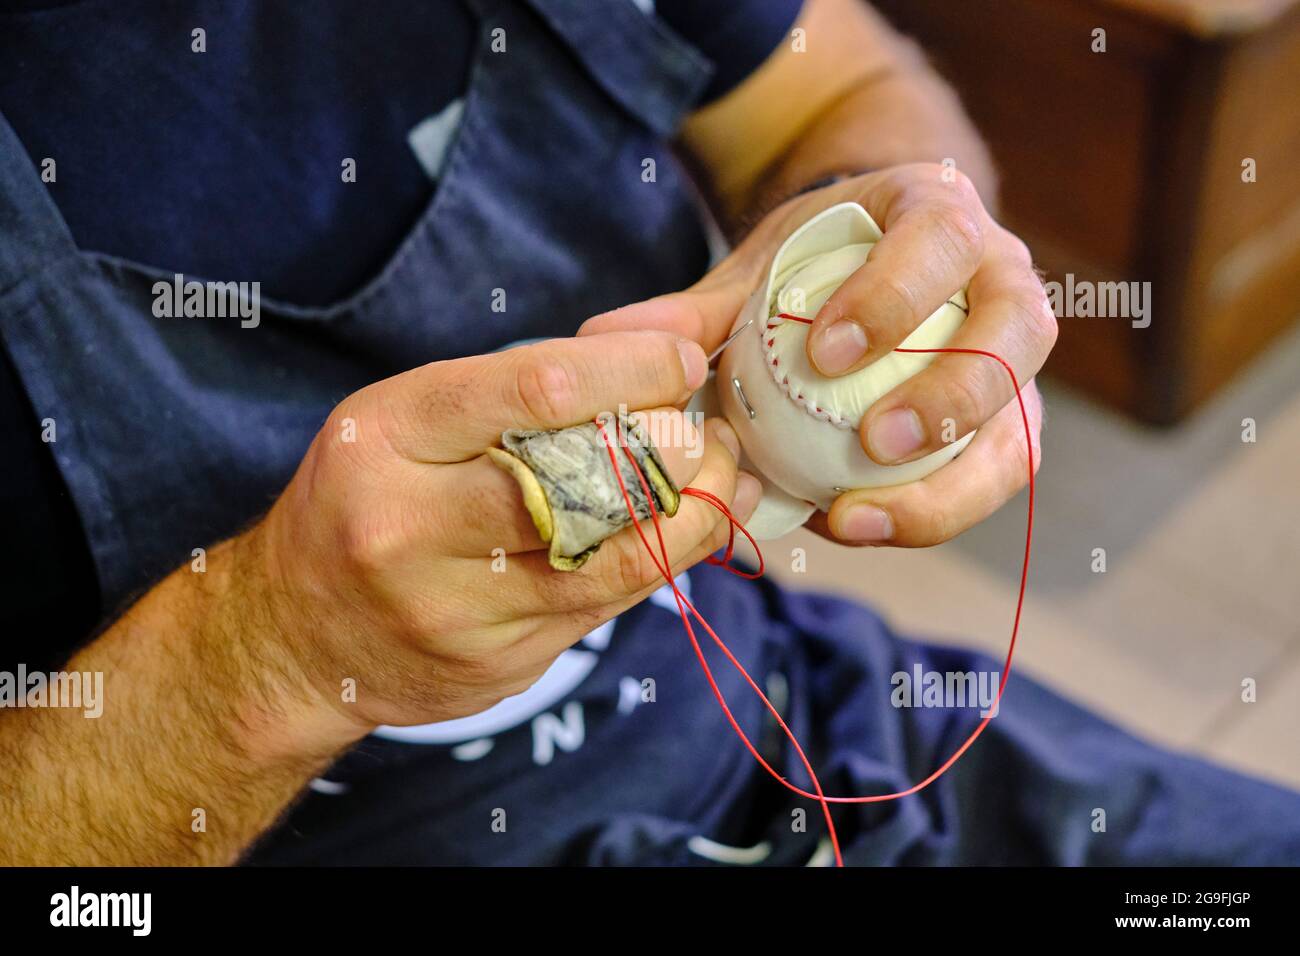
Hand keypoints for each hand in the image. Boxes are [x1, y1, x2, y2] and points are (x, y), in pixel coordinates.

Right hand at [258, 331, 759, 730]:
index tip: (681, 362)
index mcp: (388, 439)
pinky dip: (661, 561)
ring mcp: (457, 610)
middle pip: (584, 483)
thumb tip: (649, 365)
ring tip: (723, 476)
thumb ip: (509, 396)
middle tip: (708, 429)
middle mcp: (415, 527)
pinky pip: (604, 608)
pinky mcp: (497, 665)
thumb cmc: (362, 500)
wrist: (295, 639)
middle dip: (675, 450)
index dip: (633, 370)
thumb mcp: (401, 421)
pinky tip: (688, 528)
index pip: (536, 388)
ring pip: (614, 560)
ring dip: (693, 514)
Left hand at [580, 164, 1054, 546]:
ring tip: (856, 515)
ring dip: (950, 480)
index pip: (941, 241)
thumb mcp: (762, 268)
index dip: (893, 297)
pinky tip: (852, 524)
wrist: (878, 256)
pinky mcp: (1008, 418)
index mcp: (937, 213)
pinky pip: (996, 475)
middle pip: (1019, 330)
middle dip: (950, 393)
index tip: (821, 353)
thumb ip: (696, 310)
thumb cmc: (821, 261)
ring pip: (1021, 422)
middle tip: (870, 441)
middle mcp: (1000, 277)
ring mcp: (1013, 355)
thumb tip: (604, 344)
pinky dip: (931, 509)